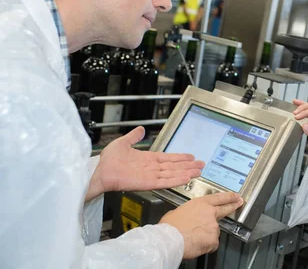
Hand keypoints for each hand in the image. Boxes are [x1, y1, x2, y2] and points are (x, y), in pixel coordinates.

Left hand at [86, 127, 203, 200]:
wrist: (100, 170)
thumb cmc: (108, 159)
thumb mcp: (123, 142)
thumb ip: (134, 137)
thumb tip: (141, 129)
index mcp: (147, 159)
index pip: (167, 159)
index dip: (180, 158)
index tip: (191, 157)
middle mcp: (151, 169)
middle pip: (174, 167)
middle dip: (188, 166)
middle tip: (201, 165)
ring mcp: (150, 176)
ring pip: (172, 174)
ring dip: (186, 173)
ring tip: (198, 171)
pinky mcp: (147, 183)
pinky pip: (165, 182)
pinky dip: (176, 180)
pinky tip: (186, 178)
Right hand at [159, 192, 243, 258]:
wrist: (170, 239)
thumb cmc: (170, 227)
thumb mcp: (176, 212)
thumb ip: (186, 213)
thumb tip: (186, 217)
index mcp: (200, 204)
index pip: (218, 198)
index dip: (229, 197)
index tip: (236, 196)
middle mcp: (210, 213)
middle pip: (225, 209)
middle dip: (233, 206)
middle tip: (239, 203)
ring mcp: (213, 226)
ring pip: (214, 231)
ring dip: (208, 234)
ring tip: (195, 238)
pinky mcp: (214, 239)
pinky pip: (212, 243)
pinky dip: (206, 245)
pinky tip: (197, 245)